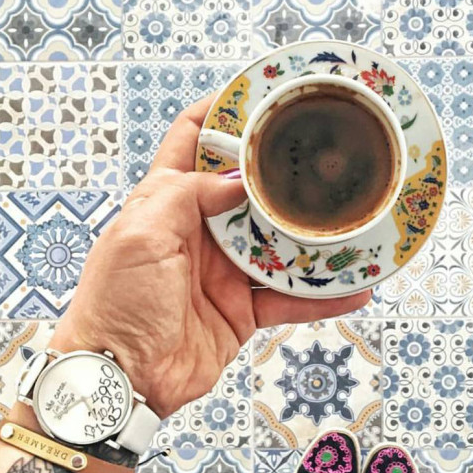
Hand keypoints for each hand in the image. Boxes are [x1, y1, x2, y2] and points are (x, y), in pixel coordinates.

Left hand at [50, 94, 369, 418]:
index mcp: (166, 202)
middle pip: (247, 191)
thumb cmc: (118, 303)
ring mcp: (224, 271)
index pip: (191, 140)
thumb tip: (234, 177)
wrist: (123, 378)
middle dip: (281, 174)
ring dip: (312, 237)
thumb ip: (185, 195)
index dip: (221, 114)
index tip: (258, 94)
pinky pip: (289, 298)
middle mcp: (199, 231)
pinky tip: (354, 289)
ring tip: (351, 220)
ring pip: (278, 244)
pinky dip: (321, 297)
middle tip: (323, 155)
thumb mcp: (141, 236)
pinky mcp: (242, 310)